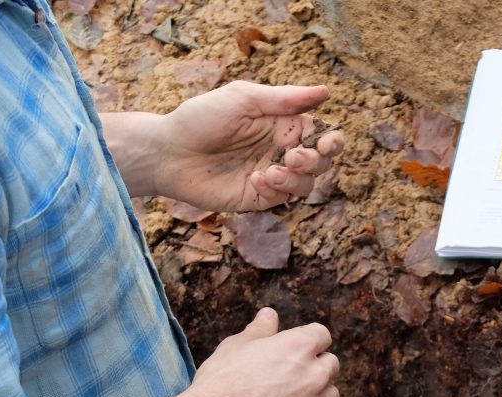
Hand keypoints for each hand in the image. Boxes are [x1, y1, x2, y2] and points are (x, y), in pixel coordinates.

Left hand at [150, 81, 343, 210]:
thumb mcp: (243, 99)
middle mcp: (281, 150)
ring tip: (271, 171)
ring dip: (297, 179)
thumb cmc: (201, 118)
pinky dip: (276, 190)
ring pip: (307, 185)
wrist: (169, 152)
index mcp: (283, 124)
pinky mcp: (259, 197)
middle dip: (315, 161)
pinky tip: (256, 179)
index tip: (327, 143)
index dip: (333, 141)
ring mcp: (272, 175)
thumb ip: (284, 99)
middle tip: (293, 157)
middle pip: (321, 162)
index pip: (322, 134)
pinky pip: (283, 199)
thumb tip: (325, 92)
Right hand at [185, 307, 339, 396]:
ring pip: (332, 396)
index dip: (308, 340)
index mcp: (299, 346)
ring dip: (318, 395)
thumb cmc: (221, 383)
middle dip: (316, 367)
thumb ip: (259, 330)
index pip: (321, 335)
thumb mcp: (235, 346)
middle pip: (331, 364)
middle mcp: (314, 374)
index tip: (297, 348)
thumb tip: (270, 315)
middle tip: (292, 375)